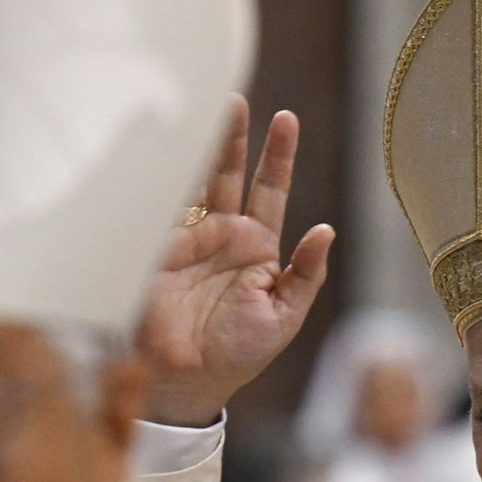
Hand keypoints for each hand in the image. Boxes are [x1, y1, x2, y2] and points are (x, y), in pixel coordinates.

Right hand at [138, 95, 334, 425]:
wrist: (184, 381)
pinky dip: (166, 177)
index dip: (278, 156)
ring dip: (201, 147)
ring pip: (195, 181)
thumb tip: (325, 230)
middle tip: (239, 100)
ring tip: (208, 107)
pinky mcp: (156, 247)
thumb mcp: (283, 316)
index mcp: (256, 249)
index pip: (270, 191)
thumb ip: (305, 274)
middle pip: (230, 174)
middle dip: (235, 137)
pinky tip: (171, 148)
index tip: (286, 119)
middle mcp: (222, 236)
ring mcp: (187, 238)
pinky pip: (163, 205)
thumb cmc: (237, 355)